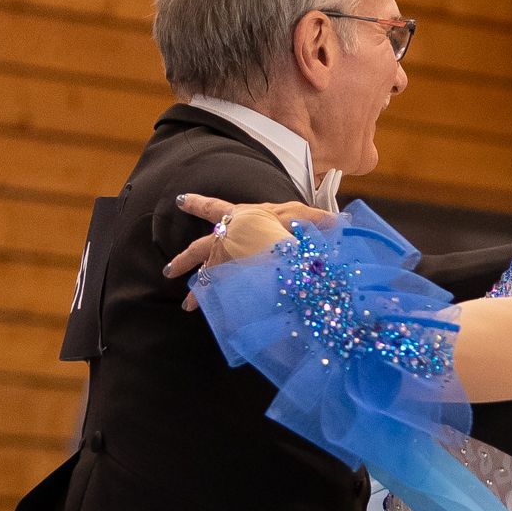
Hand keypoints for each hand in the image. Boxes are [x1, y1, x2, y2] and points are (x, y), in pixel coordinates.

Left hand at [162, 193, 334, 308]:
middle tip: (168, 271)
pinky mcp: (229, 279)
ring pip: (203, 274)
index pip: (215, 206)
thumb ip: (321, 221)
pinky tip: (205, 311)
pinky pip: (214, 291)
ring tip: (187, 306)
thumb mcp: (309, 219)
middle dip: (183, 259)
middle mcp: (228, 236)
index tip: (180, 200)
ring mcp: (225, 258)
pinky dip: (210, 302)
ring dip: (195, 291)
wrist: (279, 246)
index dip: (198, 203)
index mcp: (243, 216)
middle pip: (198, 246)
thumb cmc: (294, 229)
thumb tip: (343, 221)